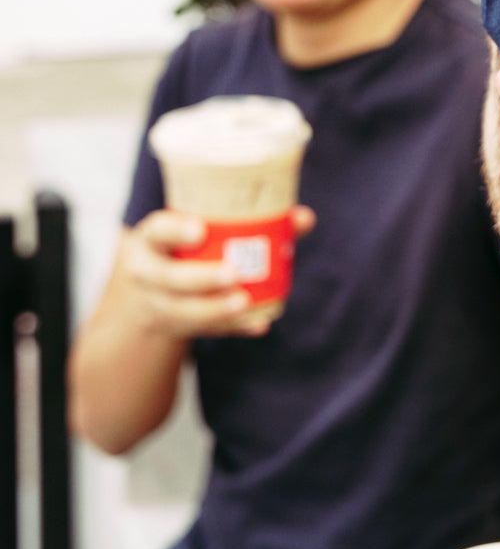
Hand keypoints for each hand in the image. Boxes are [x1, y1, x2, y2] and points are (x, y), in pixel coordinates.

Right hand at [123, 205, 315, 339]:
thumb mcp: (201, 231)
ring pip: (181, 311)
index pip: (157, 230)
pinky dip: (232, 328)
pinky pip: (202, 331)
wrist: (151, 290)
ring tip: (244, 302)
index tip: (200, 229)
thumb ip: (252, 221)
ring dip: (214, 309)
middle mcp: (146, 272)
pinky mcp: (174, 327)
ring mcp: (156, 304)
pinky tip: (259, 324)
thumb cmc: (188, 249)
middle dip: (200, 278)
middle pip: (167, 277)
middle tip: (233, 274)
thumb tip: (304, 218)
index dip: (175, 230)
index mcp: (153, 240)